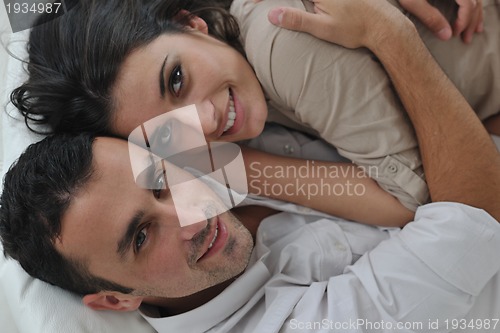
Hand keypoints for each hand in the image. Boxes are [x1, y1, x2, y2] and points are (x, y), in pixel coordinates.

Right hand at [254, 0, 407, 49]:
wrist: (384, 25)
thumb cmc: (355, 29)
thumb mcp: (324, 28)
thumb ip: (297, 19)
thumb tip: (272, 14)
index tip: (250, 2)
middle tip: (254, 3)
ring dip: (290, 0)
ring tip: (273, 5)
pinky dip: (301, 1)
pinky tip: (298, 4)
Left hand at [398, 0, 482, 42]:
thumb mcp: (414, 2)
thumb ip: (430, 18)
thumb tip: (447, 36)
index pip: (468, 3)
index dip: (464, 20)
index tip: (455, 34)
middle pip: (474, 2)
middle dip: (472, 21)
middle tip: (466, 39)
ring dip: (476, 14)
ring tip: (474, 31)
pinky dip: (472, 6)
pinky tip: (471, 15)